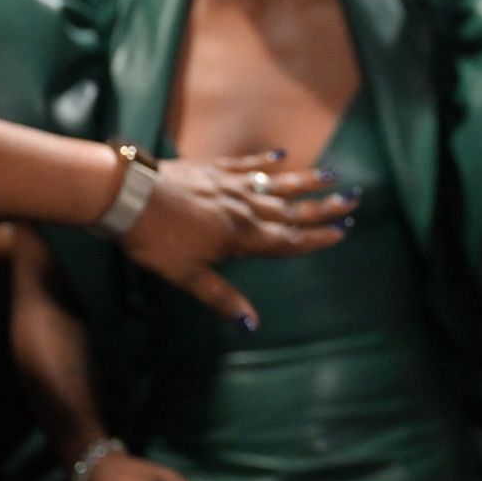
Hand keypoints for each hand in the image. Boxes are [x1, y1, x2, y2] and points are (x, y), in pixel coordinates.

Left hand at [120, 151, 360, 327]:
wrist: (127, 195)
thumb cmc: (156, 240)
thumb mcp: (187, 276)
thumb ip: (222, 297)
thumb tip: (252, 325)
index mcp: (243, 237)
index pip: (290, 239)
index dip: (318, 237)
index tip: (344, 230)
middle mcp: (245, 208)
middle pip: (293, 208)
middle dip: (325, 205)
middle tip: (354, 197)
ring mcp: (230, 185)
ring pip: (277, 183)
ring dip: (306, 180)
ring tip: (332, 173)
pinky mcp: (213, 169)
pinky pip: (247, 164)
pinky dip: (265, 160)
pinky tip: (281, 155)